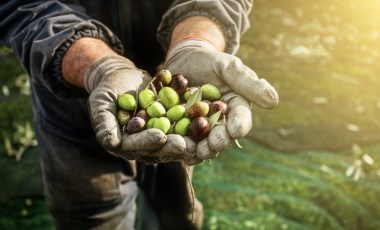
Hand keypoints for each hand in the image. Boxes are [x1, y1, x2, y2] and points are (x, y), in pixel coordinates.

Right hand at [86, 56, 190, 162]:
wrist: (123, 77)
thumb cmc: (108, 89)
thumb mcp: (101, 102)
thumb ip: (104, 122)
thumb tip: (110, 143)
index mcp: (123, 143)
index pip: (135, 146)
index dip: (147, 142)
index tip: (159, 137)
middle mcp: (142, 144)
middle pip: (158, 149)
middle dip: (171, 146)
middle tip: (185, 144)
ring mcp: (158, 136)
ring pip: (173, 142)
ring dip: (187, 141)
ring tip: (199, 138)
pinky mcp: (170, 127)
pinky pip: (183, 128)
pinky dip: (194, 126)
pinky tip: (206, 123)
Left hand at [164, 39, 278, 163]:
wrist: (185, 59)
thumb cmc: (210, 61)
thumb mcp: (228, 67)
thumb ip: (247, 83)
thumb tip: (273, 101)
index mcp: (235, 108)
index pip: (241, 120)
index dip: (239, 126)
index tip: (234, 131)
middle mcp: (220, 122)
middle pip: (222, 136)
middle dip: (217, 143)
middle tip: (212, 147)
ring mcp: (200, 127)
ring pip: (202, 142)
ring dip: (198, 149)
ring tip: (193, 152)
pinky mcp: (181, 127)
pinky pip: (181, 138)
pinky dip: (178, 144)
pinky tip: (174, 147)